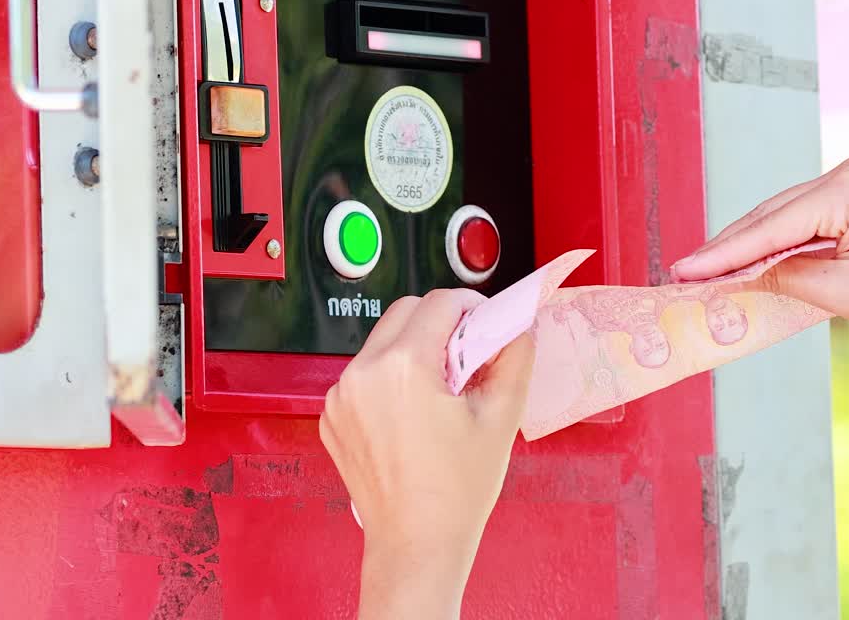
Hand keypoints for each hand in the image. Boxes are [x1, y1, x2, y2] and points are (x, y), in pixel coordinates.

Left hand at [320, 288, 535, 619]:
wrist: (416, 545)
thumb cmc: (456, 491)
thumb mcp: (500, 418)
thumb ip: (514, 356)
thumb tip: (517, 323)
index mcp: (404, 367)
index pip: (440, 303)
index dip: (471, 307)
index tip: (486, 326)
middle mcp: (363, 374)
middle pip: (406, 312)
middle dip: (440, 323)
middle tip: (468, 356)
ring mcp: (340, 397)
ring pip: (383, 342)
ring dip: (413, 350)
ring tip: (440, 392)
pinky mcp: (332, 417)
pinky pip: (364, 376)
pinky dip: (389, 380)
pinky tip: (413, 415)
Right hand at [672, 155, 848, 472]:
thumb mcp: (842, 292)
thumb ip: (784, 276)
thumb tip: (739, 274)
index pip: (770, 224)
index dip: (723, 253)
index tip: (684, 270)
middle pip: (771, 214)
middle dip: (729, 247)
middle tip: (684, 272)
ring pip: (783, 216)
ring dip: (749, 245)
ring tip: (706, 270)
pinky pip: (803, 219)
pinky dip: (776, 242)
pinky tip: (747, 260)